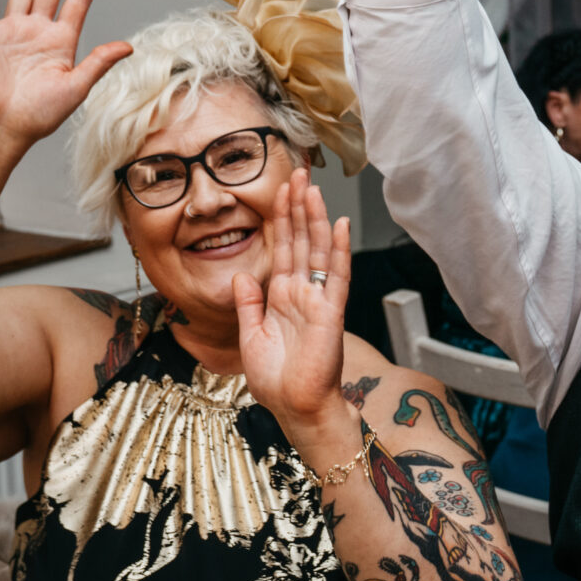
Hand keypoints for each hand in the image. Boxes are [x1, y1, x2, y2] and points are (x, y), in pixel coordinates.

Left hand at [234, 170, 354, 436]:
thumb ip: (248, 304)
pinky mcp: (330, 312)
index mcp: (280, 297)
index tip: (280, 189)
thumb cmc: (276, 381)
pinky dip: (339, 250)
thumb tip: (241, 274)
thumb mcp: (250, 337)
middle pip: (301, 240)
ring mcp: (318, 300)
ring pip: (318, 250)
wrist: (295, 408)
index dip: (281, 218)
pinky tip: (339, 224)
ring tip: (312, 188)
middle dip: (298, 207)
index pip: (282, 248)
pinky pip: (336, 275)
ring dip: (315, 218)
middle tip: (297, 173)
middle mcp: (301, 292)